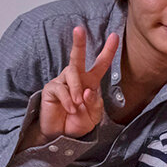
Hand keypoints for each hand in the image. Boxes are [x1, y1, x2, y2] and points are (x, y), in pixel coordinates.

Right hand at [38, 27, 118, 141]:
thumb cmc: (78, 122)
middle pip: (77, 57)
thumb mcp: (94, 115)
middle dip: (79, 43)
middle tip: (79, 29)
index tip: (115, 36)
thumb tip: (87, 90)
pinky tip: (70, 109)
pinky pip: (61, 90)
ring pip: (72, 74)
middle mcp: (76, 78)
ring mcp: (62, 82)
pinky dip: (69, 101)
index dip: (108, 51)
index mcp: (90, 82)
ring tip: (78, 105)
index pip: (101, 64)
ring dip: (77, 89)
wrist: (63, 136)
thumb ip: (94, 102)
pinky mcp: (51, 89)